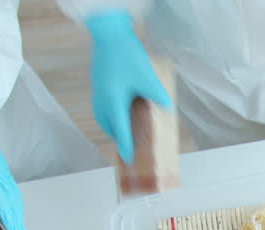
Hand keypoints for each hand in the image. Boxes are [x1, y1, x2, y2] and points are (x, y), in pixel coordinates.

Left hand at [0, 100, 26, 229]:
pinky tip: (12, 210)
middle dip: (18, 221)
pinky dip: (14, 202)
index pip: (2, 201)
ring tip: (19, 228)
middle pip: (13, 201)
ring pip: (14, 195)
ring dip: (18, 213)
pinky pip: (10, 188)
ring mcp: (1, 169)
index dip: (10, 220)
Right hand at [87, 10, 172, 163]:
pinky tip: (122, 111)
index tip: (129, 160)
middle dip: (119, 138)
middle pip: (109, 126)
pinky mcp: (98, 85)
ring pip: (104, 117)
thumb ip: (157, 95)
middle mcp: (102, 100)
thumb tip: (166, 109)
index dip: (126, 146)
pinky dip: (111, 115)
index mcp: (113, 101)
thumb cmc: (127, 55)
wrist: (109, 34)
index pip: (120, 130)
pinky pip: (103, 107)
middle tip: (131, 147)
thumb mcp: (147, 77)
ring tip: (126, 131)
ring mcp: (98, 92)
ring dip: (114, 126)